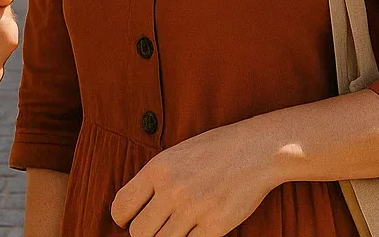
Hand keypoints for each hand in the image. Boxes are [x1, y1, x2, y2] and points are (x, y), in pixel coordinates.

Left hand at [111, 120, 280, 236]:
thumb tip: (134, 208)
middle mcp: (172, 190)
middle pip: (138, 232)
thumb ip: (153, 180)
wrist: (256, 150)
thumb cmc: (215, 151)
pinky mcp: (215, 226)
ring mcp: (193, 209)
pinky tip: (196, 230)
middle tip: (158, 227)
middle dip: (145, 233)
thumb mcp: (176, 154)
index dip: (123, 219)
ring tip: (177, 228)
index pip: (121, 207)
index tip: (130, 221)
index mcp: (158, 168)